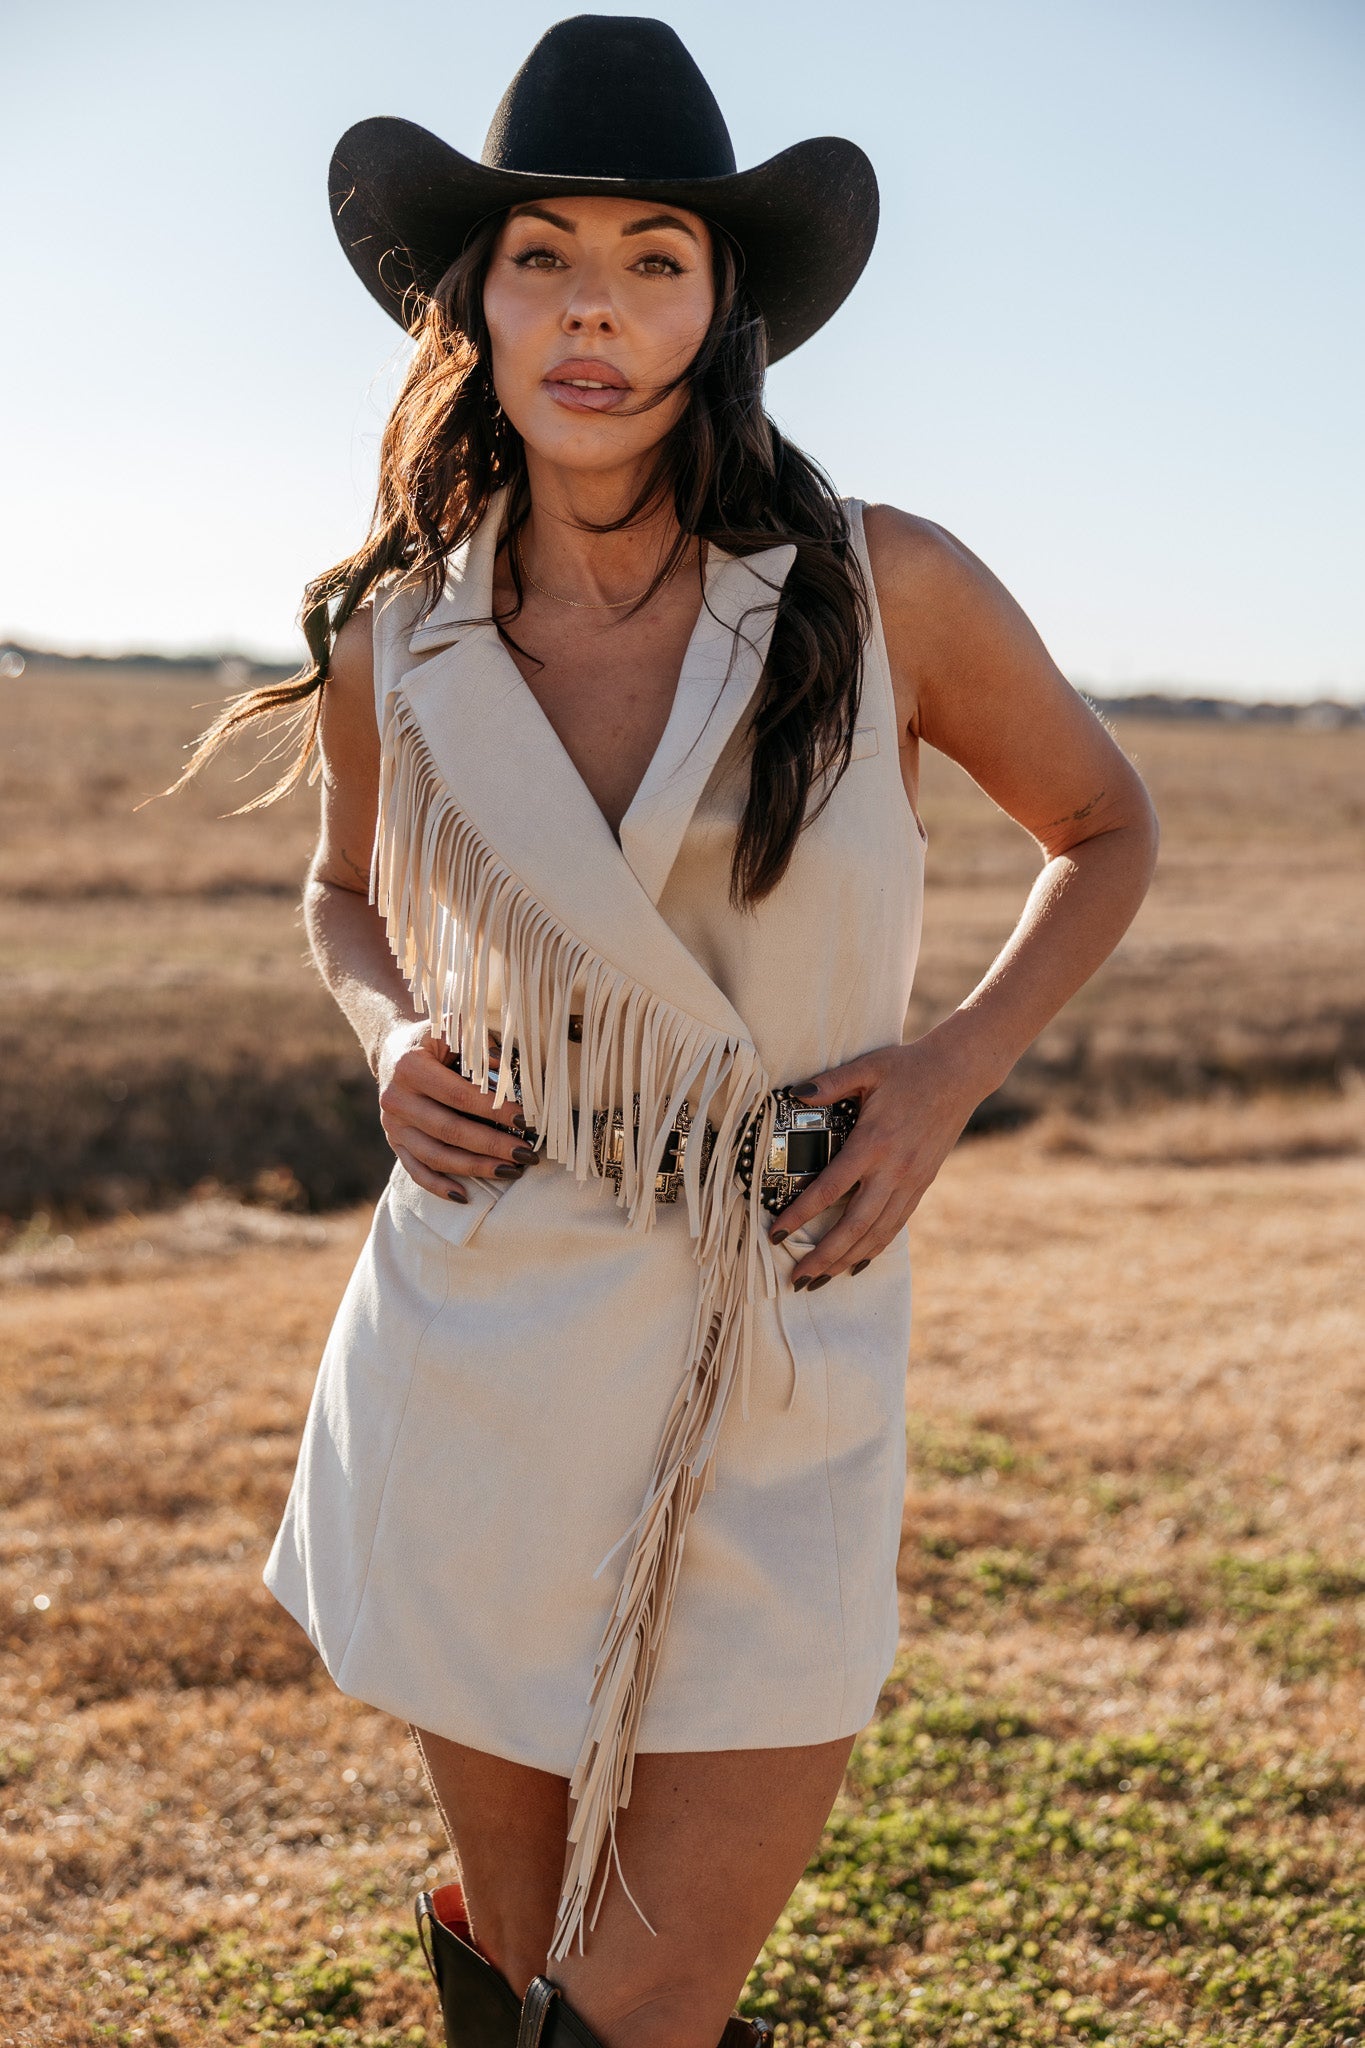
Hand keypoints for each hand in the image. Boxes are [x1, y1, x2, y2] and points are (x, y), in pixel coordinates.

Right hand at [376, 1021, 537, 1201]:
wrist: (393, 1052)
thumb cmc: (434, 1040)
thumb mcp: (451, 1028)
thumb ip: (477, 1044)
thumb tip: (507, 1068)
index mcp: (410, 1068)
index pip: (458, 1095)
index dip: (493, 1109)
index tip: (525, 1120)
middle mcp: (396, 1100)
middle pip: (449, 1131)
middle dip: (492, 1145)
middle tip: (526, 1154)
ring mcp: (393, 1126)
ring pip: (435, 1156)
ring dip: (475, 1168)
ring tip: (511, 1172)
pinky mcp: (394, 1143)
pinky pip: (416, 1170)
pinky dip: (438, 1186)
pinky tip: (464, 1196)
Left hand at [768, 1034, 981, 1287]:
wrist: (960, 1074)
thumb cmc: (909, 1068)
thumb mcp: (867, 1067)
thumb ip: (830, 1083)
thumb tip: (794, 1093)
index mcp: (873, 1142)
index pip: (831, 1188)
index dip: (802, 1214)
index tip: (777, 1233)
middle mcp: (893, 1169)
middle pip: (855, 1225)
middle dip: (824, 1255)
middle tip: (797, 1278)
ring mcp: (911, 1181)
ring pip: (877, 1233)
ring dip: (847, 1259)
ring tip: (820, 1280)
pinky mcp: (922, 1185)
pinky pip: (896, 1225)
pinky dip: (875, 1248)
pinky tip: (857, 1262)